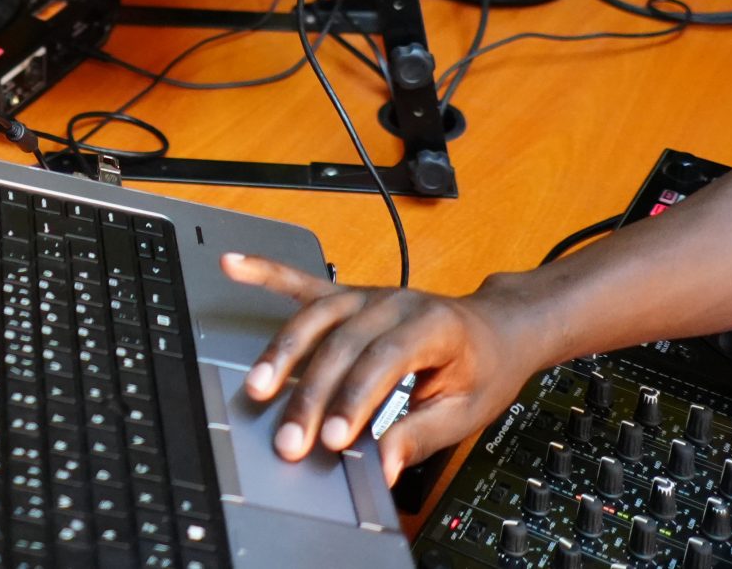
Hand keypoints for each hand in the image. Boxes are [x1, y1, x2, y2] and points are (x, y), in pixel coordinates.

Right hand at [223, 252, 544, 482]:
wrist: (496, 327)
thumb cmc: (484, 368)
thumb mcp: (466, 412)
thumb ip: (420, 436)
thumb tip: (384, 467)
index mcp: (433, 325)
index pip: (384, 360)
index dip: (354, 399)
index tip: (330, 437)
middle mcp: (394, 302)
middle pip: (342, 344)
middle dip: (311, 394)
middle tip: (289, 439)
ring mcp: (368, 295)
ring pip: (316, 317)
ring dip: (282, 351)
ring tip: (257, 387)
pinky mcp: (350, 295)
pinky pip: (304, 282)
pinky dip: (266, 271)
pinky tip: (234, 264)